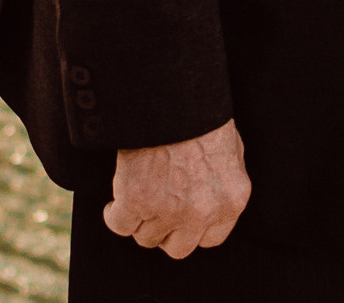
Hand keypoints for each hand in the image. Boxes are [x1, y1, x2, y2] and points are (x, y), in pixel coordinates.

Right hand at [103, 119, 251, 258]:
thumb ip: (222, 182)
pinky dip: (113, 215)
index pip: (209, 239)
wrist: (174, 95)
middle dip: (165, 232)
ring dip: (139, 222)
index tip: (179, 219)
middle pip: (178, 247)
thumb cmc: (201, 114)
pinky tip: (114, 204)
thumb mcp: (230, 150)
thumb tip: (213, 193)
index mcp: (230, 201)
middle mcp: (202, 212)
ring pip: (146, 238)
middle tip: (155, 212)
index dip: (191, 229)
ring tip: (133, 202)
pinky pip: (119, 224)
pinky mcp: (137, 200)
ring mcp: (169, 210)